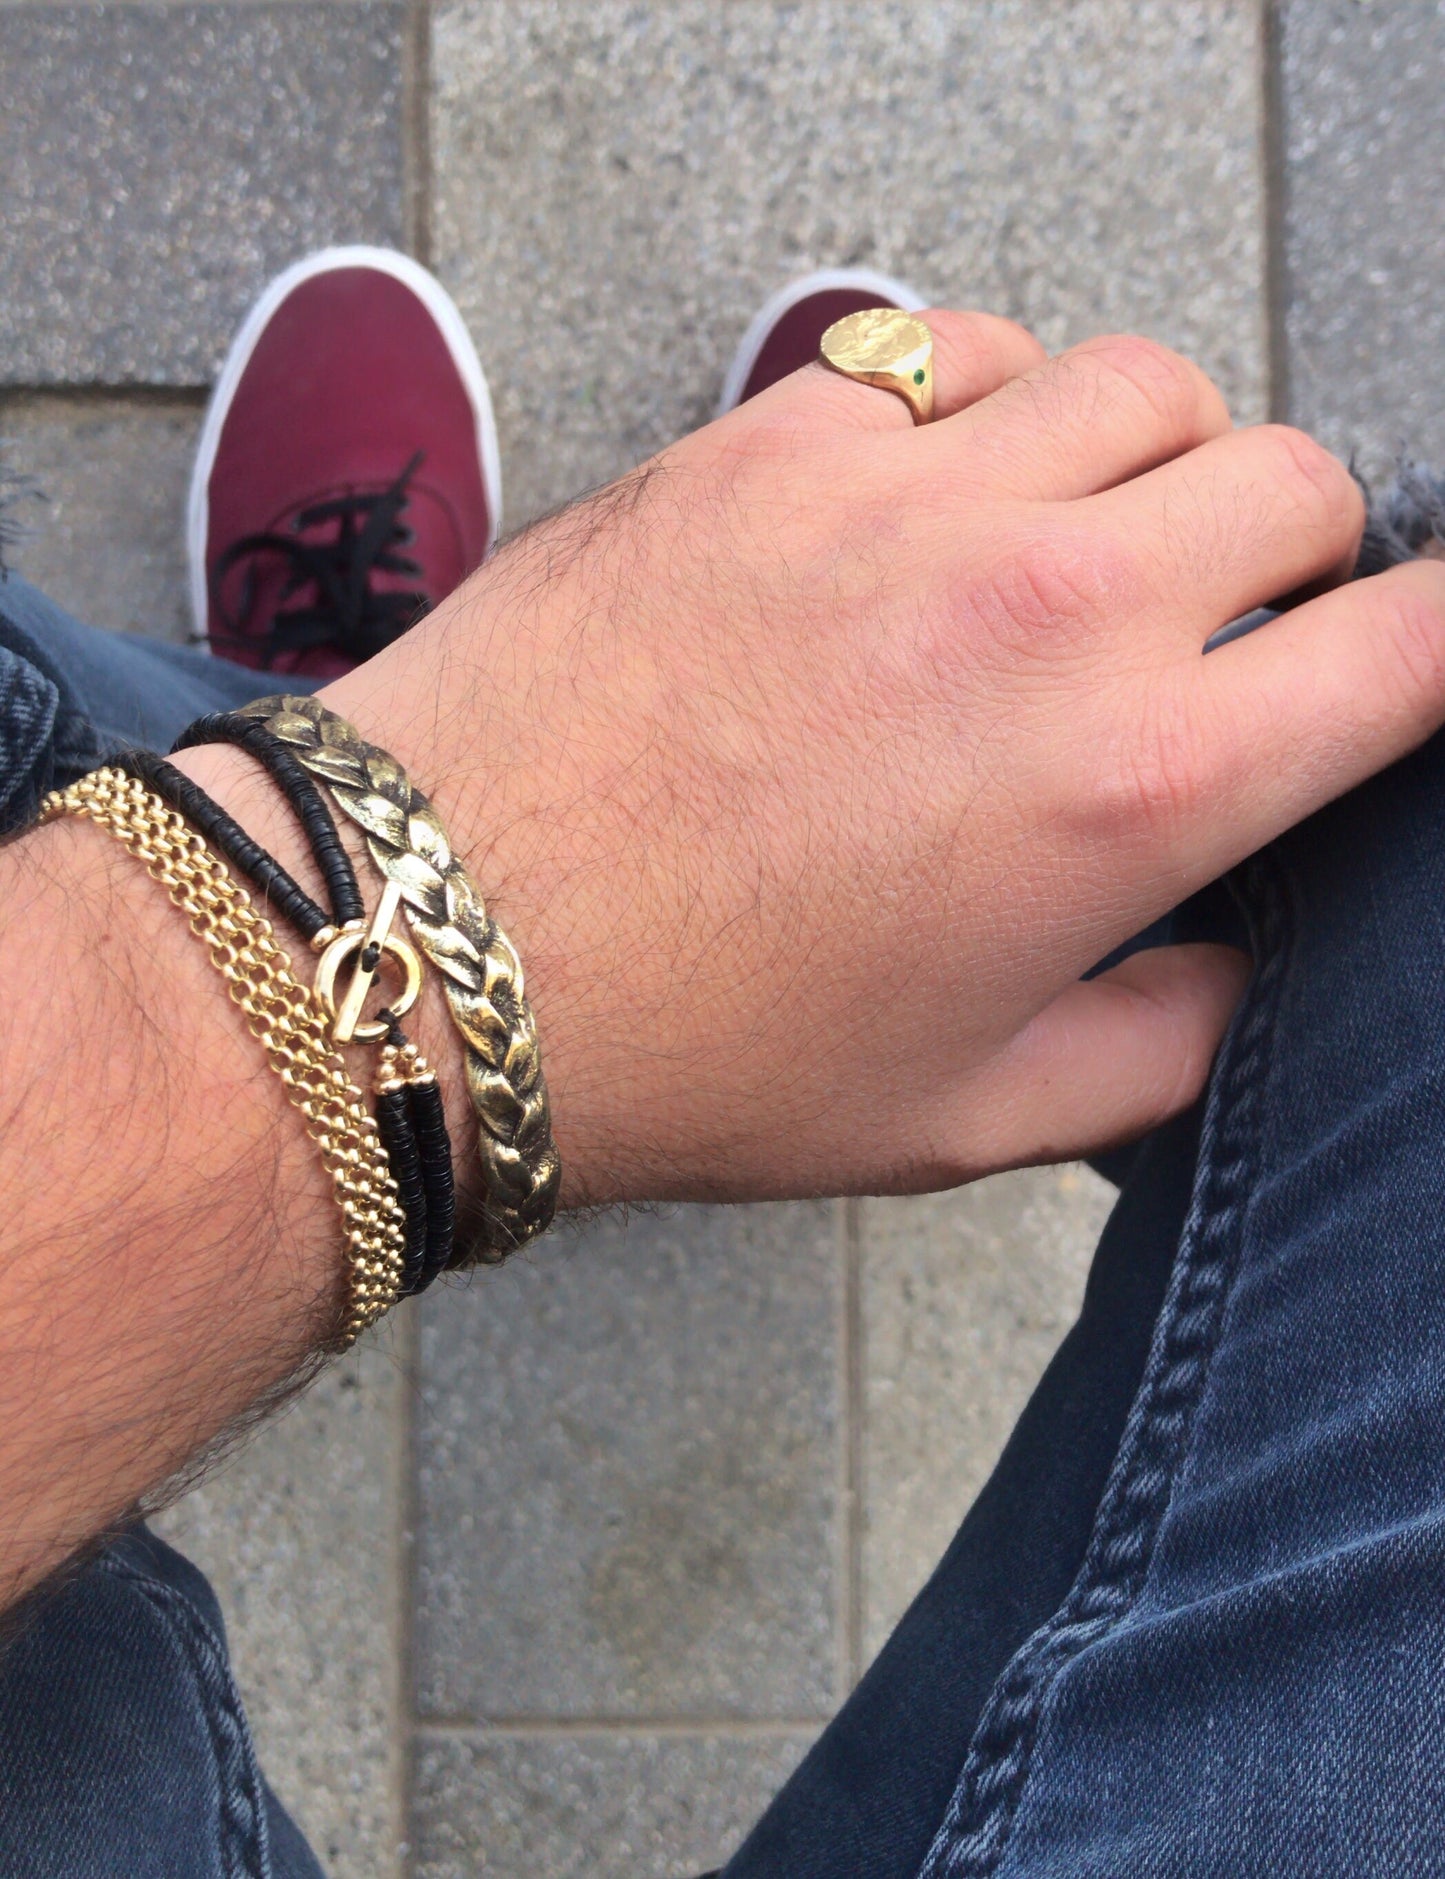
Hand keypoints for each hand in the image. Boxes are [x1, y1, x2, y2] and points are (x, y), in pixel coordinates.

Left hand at [323, 318, 1444, 1203]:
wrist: (440, 941)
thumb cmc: (699, 1049)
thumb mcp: (966, 1119)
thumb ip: (1160, 1051)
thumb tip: (1235, 969)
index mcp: (1135, 788)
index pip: (1414, 643)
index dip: (1439, 642)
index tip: (1399, 659)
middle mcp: (1057, 610)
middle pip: (1298, 482)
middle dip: (1295, 559)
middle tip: (1212, 634)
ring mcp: (914, 498)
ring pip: (1147, 385)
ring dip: (1154, 464)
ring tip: (1076, 552)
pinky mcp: (782, 439)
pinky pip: (966, 350)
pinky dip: (999, 404)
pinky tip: (944, 490)